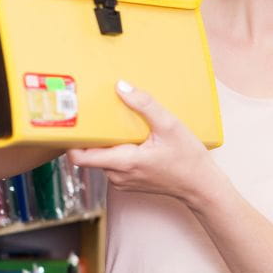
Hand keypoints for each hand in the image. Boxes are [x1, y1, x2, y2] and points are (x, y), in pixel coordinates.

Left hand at [68, 80, 220, 205]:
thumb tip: (122, 87)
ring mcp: (122, 181)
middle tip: (99, 117)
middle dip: (94, 136)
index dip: (71, 140)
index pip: (79, 157)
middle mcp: (117, 175)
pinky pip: (113, 164)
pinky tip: (134, 141)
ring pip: (102, 158)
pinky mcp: (128, 182)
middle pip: (90, 154)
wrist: (200, 186)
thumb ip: (144, 105)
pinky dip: (118, 152)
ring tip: (121, 127)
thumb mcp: (170, 126)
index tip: (74, 124)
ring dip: (108, 143)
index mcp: (123, 162)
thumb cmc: (188, 159)